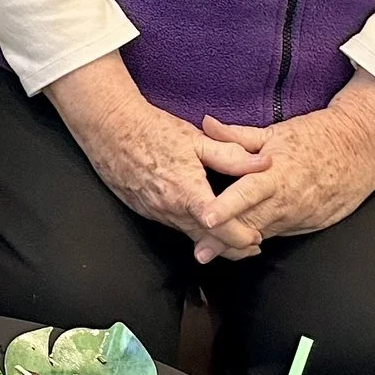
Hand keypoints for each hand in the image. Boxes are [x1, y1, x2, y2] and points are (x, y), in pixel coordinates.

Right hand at [46, 57, 270, 260]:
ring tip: (231, 237)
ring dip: (210, 239)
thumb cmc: (153, 130)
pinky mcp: (142, 209)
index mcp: (188, 192)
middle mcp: (170, 209)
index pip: (221, 229)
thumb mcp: (197, 139)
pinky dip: (189, 228)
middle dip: (231, 246)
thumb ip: (232, 156)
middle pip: (206, 241)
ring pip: (187, 234)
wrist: (108, 128)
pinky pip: (171, 224)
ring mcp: (154, 211)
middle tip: (251, 246)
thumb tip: (266, 163)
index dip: (241, 238)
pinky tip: (197, 220)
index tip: (257, 240)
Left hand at [198, 76, 374, 245]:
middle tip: (200, 253)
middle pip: (250, 226)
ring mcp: (301, 217)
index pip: (245, 195)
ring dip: (240, 243)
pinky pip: (280, 233)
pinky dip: (262, 236)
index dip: (224, 209)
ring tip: (213, 252)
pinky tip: (244, 243)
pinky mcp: (311, 224)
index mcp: (276, 176)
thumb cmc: (317, 136)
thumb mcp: (275, 132)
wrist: (364, 146)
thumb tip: (206, 123)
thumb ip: (236, 135)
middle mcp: (288, 202)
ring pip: (264, 234)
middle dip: (224, 241)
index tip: (204, 220)